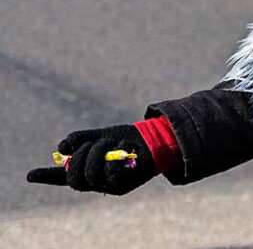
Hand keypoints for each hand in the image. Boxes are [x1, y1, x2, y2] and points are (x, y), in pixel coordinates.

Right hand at [26, 125, 155, 195]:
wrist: (156, 139)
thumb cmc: (127, 139)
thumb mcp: (102, 135)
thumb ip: (81, 139)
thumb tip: (61, 148)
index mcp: (88, 170)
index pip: (63, 176)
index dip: (47, 176)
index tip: (30, 175)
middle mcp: (97, 181)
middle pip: (74, 179)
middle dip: (79, 158)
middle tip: (94, 143)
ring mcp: (110, 184)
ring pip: (90, 175)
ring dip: (98, 152)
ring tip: (110, 142)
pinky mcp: (125, 183)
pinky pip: (110, 172)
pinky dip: (116, 154)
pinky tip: (126, 146)